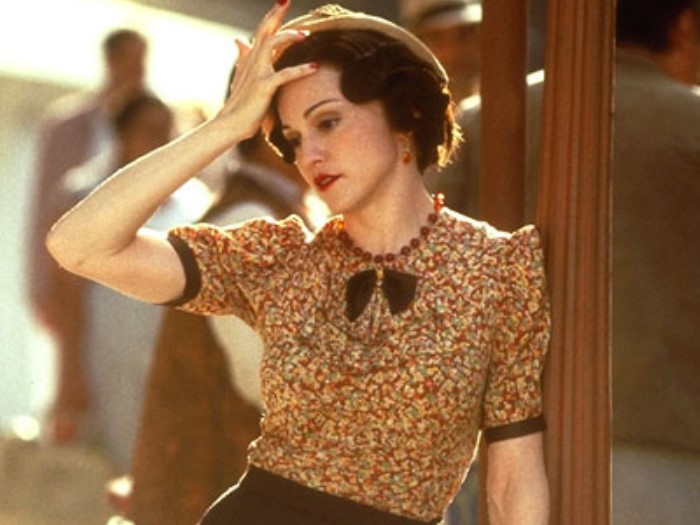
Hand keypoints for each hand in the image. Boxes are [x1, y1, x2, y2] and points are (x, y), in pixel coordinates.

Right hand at [218, 0, 316, 136]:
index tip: (282, 1)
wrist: (230, 123)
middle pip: (264, 31)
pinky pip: (283, 75)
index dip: (271, 16)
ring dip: (288, 36)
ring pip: (271, 45)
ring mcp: (257, 73)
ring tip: (305, 35)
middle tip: (286, 0)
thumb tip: (238, 40)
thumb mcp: (242, 77)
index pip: (261, 31)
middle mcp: (252, 61)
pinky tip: (314, 67)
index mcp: (250, 59)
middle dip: (275, 14)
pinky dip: (299, 70)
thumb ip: (244, 58)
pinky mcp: (263, 87)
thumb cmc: (240, 103)